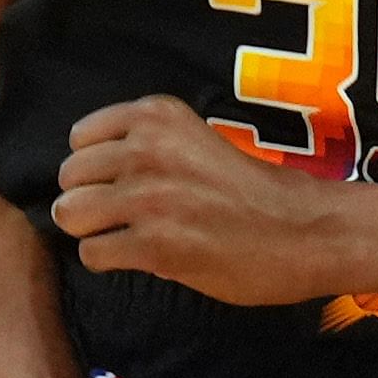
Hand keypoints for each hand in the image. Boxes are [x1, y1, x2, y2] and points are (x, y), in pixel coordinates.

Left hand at [47, 94, 357, 306]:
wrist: (308, 230)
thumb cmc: (254, 191)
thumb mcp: (196, 140)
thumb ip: (148, 145)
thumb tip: (90, 173)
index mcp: (158, 116)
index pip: (80, 138)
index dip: (93, 167)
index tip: (117, 182)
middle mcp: (148, 148)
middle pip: (69, 177)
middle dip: (87, 201)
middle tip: (121, 217)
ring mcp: (149, 195)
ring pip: (71, 213)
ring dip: (92, 231)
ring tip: (125, 237)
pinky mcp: (154, 243)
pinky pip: (92, 252)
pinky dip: (108, 260)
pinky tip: (139, 258)